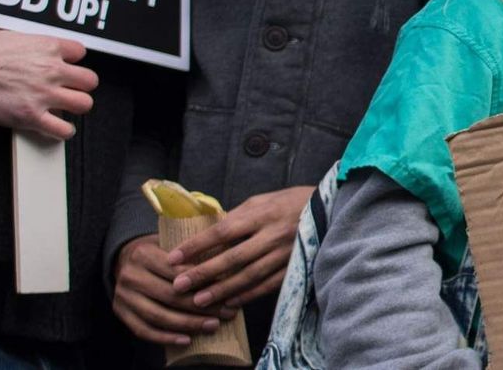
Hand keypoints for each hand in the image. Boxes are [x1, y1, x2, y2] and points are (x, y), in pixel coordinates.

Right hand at [0, 30, 93, 138]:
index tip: (66, 68)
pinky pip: (63, 129)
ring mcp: (43, 94)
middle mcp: (51, 70)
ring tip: (65, 109)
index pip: (80, 53)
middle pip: (89, 81)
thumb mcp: (11, 37)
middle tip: (69, 90)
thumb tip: (35, 54)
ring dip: (76, 107)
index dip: (72, 62)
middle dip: (80, 86)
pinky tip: (56, 129)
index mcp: (46, 47)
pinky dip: (63, 131)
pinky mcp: (31, 117)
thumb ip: (32, 47)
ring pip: (84, 104)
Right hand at [112, 235, 229, 345]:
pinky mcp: (120, 312)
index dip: (203, 282)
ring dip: (188, 324)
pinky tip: (186, 340)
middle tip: (226, 312)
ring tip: (212, 326)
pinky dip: (165, 338)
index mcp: (144, 253)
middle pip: (170, 296)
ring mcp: (122, 295)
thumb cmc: (159, 252)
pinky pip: (143, 330)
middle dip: (200, 307)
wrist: (125, 259)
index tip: (227, 289)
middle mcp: (130, 275)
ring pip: (158, 315)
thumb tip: (229, 261)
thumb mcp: (172, 243)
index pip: (177, 272)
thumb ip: (193, 251)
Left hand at [171, 185, 314, 308]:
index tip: (173, 257)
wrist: (330, 209)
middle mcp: (272, 234)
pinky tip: (229, 302)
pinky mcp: (294, 267)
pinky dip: (248, 295)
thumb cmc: (291, 202)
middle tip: (179, 285)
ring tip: (199, 300)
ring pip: (248, 276)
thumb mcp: (262, 200)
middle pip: (232, 257)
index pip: (222, 231)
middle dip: (203, 272)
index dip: (197, 245)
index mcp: (261, 213)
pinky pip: (267, 285)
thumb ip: (237, 217)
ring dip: (222, 289)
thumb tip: (208, 232)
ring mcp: (284, 253)